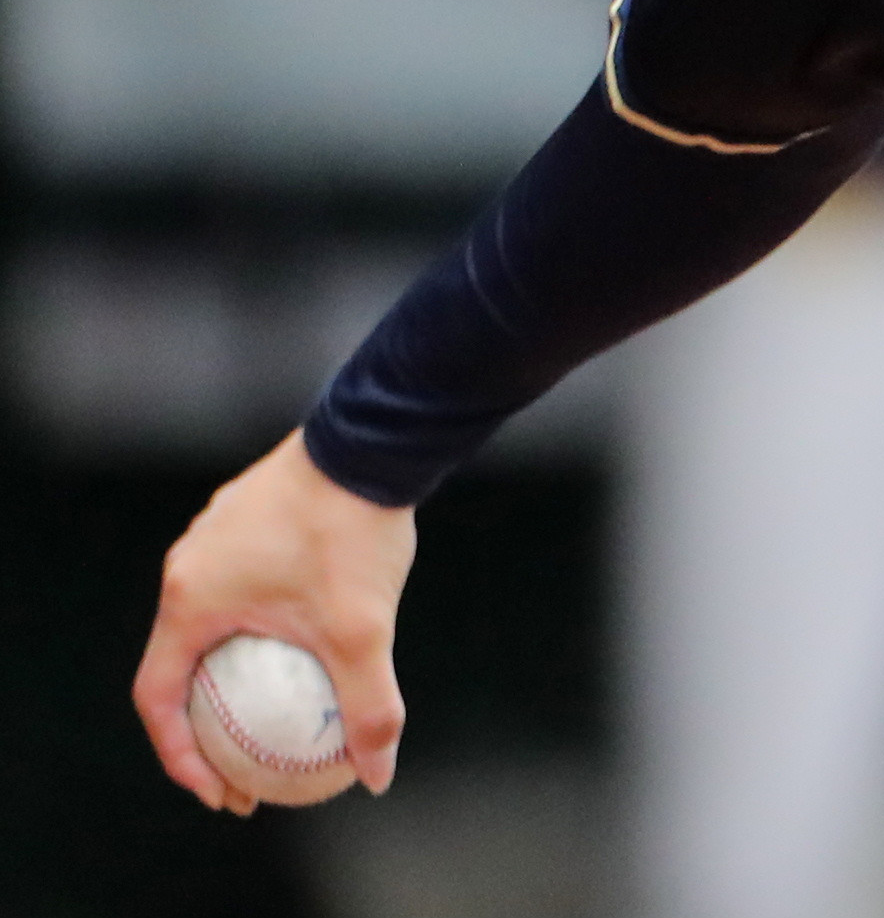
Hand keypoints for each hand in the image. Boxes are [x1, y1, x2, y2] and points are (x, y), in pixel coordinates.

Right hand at [134, 432, 414, 810]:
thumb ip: (368, 706)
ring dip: (234, 670)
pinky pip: (243, 586)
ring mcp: (215, 535)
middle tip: (250, 765)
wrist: (375, 439)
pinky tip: (312, 641)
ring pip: (214, 621)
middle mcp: (188, 566)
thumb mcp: (363, 631)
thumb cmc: (353, 533)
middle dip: (208, 724)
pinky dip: (262, 625)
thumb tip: (377, 775)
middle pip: (180, 664)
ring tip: (278, 709)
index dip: (182, 757)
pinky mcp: (250, 515)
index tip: (224, 791)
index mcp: (189, 599)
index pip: (158, 701)